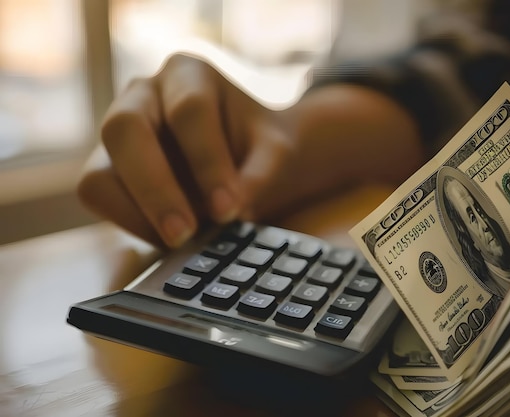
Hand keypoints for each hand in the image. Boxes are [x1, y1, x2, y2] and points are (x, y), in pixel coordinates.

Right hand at [78, 53, 293, 247]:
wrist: (253, 163)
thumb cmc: (263, 151)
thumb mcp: (279, 157)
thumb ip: (262, 177)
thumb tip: (233, 209)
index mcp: (189, 75)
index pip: (189, 111)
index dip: (207, 162)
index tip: (229, 208)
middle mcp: (143, 95)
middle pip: (124, 130)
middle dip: (156, 189)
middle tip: (185, 234)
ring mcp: (118, 134)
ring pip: (99, 173)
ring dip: (140, 214)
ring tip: (185, 240)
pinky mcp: (107, 171)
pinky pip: (100, 200)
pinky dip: (132, 224)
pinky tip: (171, 237)